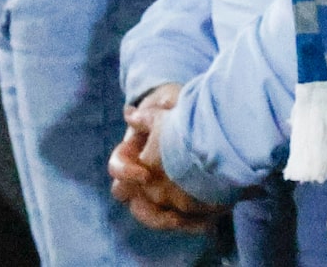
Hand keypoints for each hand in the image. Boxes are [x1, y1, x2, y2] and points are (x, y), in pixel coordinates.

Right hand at [108, 85, 223, 232]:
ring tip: (187, 221)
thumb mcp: (169, 102)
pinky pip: (179, 220)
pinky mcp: (179, 201)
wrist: (202, 116)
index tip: (146, 175)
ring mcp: (158, 191)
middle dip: (147, 211)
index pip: (117, 167)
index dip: (126, 173)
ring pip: (152, 217)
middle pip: (130, 200)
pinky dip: (191, 224)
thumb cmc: (178, 106)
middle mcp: (140, 175)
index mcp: (133, 151)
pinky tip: (209, 223)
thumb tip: (130, 115)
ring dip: (166, 222)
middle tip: (170, 214)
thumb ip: (153, 110)